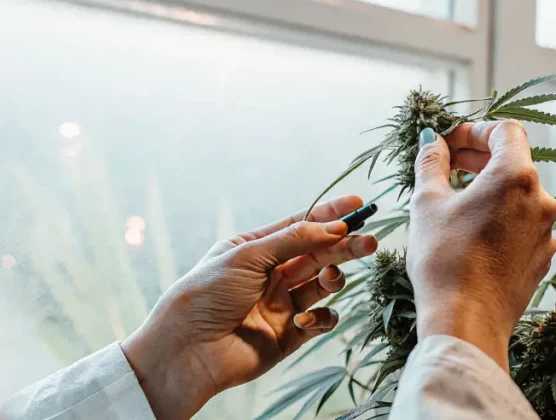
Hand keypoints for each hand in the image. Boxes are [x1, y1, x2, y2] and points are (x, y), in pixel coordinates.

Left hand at [121, 197, 377, 418]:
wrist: (186, 350)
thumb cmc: (207, 294)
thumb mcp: (248, 255)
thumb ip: (294, 240)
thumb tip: (335, 227)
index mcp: (255, 249)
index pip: (300, 226)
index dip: (330, 215)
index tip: (358, 204)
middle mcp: (270, 274)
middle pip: (317, 253)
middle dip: (344, 246)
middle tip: (369, 241)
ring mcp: (281, 304)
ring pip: (322, 284)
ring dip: (335, 277)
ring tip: (333, 276)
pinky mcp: (289, 335)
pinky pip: (319, 321)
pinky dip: (321, 318)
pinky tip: (306, 318)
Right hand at [407, 121, 555, 369]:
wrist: (466, 322)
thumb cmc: (444, 259)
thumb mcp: (427, 203)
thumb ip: (432, 163)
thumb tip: (431, 142)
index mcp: (516, 176)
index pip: (505, 131)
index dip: (475, 130)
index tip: (449, 141)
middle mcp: (541, 200)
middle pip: (513, 161)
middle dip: (478, 158)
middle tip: (445, 165)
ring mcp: (545, 231)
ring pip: (517, 195)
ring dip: (488, 189)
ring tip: (454, 201)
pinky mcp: (542, 257)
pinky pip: (521, 224)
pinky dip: (499, 217)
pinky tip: (471, 232)